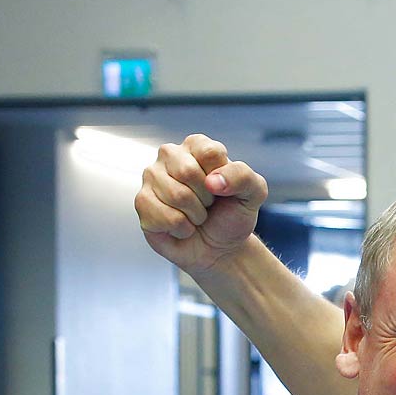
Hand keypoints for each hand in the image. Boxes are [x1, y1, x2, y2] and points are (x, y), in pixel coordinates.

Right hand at [136, 134, 268, 274]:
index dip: (223, 178)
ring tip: (197, 216)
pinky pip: (164, 216)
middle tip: (209, 205)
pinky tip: (183, 227)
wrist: (221, 248)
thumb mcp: (253, 193)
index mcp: (197, 146)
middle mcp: (170, 155)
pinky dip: (182, 229)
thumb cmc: (232, 215)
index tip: (223, 189)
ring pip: (176, 195)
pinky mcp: (142, 202)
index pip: (209, 152)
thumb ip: (243, 177)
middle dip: (207, 198)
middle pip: (188, 172)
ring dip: (196, 216)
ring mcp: (151, 177)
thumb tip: (212, 181)